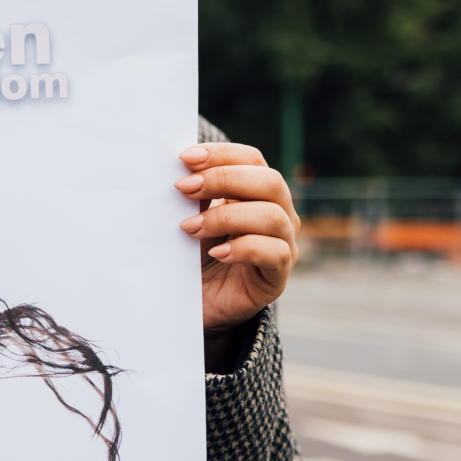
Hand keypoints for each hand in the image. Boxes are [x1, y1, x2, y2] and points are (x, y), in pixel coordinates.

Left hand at [176, 143, 298, 370]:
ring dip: (227, 217)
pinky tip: (217, 253)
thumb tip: (177, 167)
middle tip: (183, 189)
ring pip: (273, 216)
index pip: (251, 160)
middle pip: (269, 182)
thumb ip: (192, 194)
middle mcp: (278, 214)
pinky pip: (275, 254)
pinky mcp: (277, 277)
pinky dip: (244, 248)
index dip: (221, 154)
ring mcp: (283, 245)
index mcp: (256, 193)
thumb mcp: (190, 217)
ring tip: (190, 228)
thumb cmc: (192, 256)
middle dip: (223, 180)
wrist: (194, 305)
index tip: (185, 158)